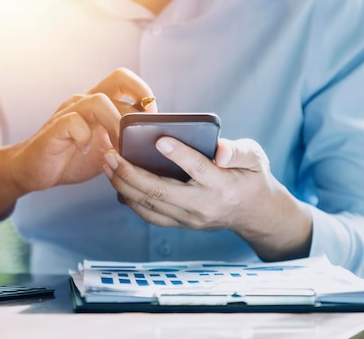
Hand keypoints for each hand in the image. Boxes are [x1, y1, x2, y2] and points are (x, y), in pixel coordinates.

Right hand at [0, 68, 156, 220]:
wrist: (33, 170)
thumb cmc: (70, 158)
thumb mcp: (104, 149)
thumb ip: (122, 140)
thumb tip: (148, 143)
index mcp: (97, 104)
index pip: (125, 81)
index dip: (143, 94)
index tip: (151, 118)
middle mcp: (84, 101)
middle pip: (117, 77)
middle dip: (138, 99)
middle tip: (141, 127)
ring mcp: (69, 113)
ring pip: (99, 100)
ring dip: (115, 124)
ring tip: (118, 147)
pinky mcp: (55, 129)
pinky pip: (74, 123)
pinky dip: (86, 138)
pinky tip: (86, 151)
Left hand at [103, 137, 312, 260]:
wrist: (255, 213)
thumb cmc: (251, 177)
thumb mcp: (255, 158)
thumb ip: (239, 151)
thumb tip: (219, 151)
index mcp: (224, 185)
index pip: (199, 169)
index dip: (179, 155)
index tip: (159, 139)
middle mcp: (204, 206)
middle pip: (162, 192)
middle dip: (132, 174)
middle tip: (111, 155)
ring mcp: (190, 219)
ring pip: (151, 205)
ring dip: (124, 186)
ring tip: (107, 165)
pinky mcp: (181, 223)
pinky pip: (150, 215)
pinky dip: (130, 200)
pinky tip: (117, 184)